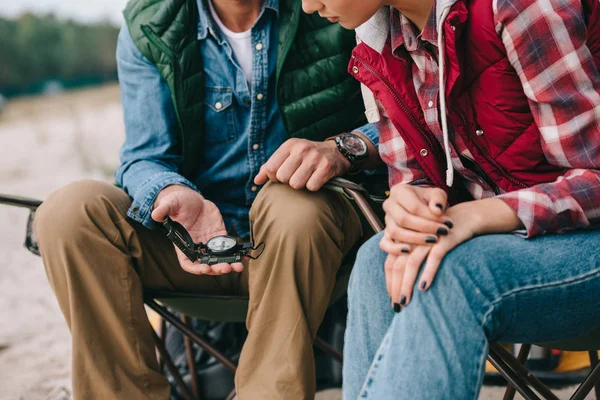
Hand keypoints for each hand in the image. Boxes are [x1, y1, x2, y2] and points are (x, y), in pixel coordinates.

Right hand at [151, 185, 243, 275]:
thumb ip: (163, 210)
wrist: (191, 198)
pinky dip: (236, 252)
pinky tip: (244, 256)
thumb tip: (156, 214)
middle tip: (226, 268)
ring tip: (238, 266)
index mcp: (183, 245)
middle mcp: (197, 247)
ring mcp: (209, 242)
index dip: (196, 268)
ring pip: (219, 258)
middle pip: (207, 264)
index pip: (188, 263)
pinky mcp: (219, 235)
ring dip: (229, 264)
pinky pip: (228, 247)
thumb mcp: (169, 204)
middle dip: (216, 268)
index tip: (205, 268)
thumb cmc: (177, 203)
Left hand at [254, 138, 349, 190]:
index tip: (282, 176)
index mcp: (289, 145)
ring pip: (296, 184)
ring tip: (307, 177)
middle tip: (297, 176)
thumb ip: (270, 167)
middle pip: (282, 178)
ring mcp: (315, 158)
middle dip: (288, 181)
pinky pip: (312, 187)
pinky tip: (317, 179)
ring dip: (301, 185)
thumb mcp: (289, 155)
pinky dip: (313, 186)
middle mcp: (301, 149)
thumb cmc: (307, 156)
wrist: (336, 152)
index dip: (274, 177)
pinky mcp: (326, 167)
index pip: (270, 168)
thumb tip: (256, 181)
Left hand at [380, 198, 521, 308]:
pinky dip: (428, 272)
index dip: (389, 282)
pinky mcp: (444, 239)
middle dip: (396, 287)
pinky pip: (434, 257)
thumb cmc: (441, 236)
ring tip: (405, 301)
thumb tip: (404, 286)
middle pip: (397, 265)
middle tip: (397, 307)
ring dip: (407, 284)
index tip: (392, 299)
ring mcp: (427, 238)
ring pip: (411, 263)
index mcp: (405, 240)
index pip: (390, 263)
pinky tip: (424, 287)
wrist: (465, 217)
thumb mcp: (424, 246)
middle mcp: (412, 239)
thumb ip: (412, 260)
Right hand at [383, 184, 454, 245]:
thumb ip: (438, 200)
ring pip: (395, 232)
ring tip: (433, 240)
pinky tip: (408, 251)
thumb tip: (437, 211)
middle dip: (425, 228)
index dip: (431, 217)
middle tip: (443, 232)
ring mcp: (386, 220)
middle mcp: (389, 205)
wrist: (421, 207)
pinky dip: (394, 249)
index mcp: (399, 191)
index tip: (447, 223)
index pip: (413, 206)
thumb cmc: (429, 201)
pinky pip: (384, 244)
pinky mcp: (385, 234)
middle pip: (403, 219)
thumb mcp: (437, 194)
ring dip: (415, 238)